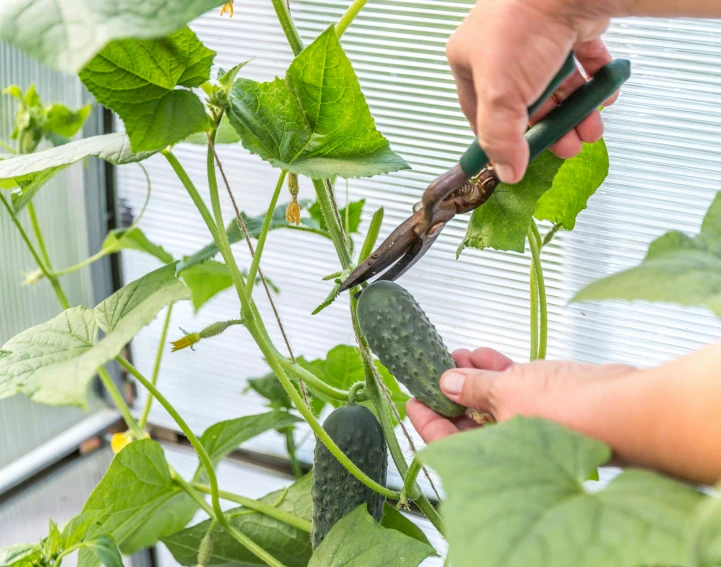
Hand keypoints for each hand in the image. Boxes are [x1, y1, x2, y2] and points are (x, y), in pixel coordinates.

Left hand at [407, 347, 634, 443]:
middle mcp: (512, 444)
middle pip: (468, 420)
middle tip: (431, 366)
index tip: (413, 399)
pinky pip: (516, 389)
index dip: (426, 420)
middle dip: (449, 390)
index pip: (447, 442)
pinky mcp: (552, 405)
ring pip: (492, 400)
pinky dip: (500, 372)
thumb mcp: (508, 392)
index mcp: (496, 455)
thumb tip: (448, 384)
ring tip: (455, 353)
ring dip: (472, 376)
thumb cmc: (570, 411)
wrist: (626, 405)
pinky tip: (484, 354)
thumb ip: (474, 387)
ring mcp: (532, 424)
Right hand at [447, 0, 621, 182]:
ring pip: (555, 85)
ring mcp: (535, 36)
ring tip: (590, 130)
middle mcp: (500, 47)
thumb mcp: (499, 97)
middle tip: (564, 147)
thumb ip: (502, 140)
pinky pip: (582, 62)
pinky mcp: (569, 26)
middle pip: (524, 102)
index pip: (479, 111)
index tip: (516, 159)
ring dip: (574, 112)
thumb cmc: (522, 28)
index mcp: (470, 59)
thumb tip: (507, 172)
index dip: (498, 138)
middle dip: (548, 129)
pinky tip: (601, 97)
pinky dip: (593, 82)